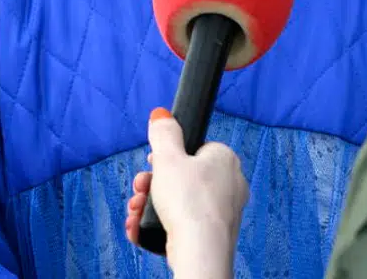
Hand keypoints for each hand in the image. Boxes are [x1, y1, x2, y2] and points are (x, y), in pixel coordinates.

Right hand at [125, 109, 246, 276]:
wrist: (200, 251)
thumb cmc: (189, 202)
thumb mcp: (168, 157)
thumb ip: (164, 133)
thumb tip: (161, 115)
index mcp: (225, 158)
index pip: (195, 148)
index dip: (169, 156)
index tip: (153, 164)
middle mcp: (230, 184)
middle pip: (183, 177)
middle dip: (153, 184)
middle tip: (140, 188)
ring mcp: (223, 211)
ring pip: (180, 202)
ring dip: (151, 204)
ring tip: (136, 209)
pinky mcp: (213, 234)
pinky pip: (183, 223)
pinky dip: (160, 224)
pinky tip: (141, 227)